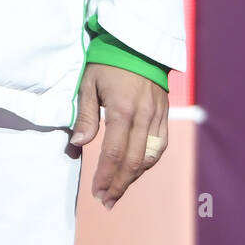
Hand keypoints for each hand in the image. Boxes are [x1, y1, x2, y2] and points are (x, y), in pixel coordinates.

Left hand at [68, 63, 167, 210]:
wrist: (137, 43)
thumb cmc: (108, 62)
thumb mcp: (89, 83)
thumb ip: (85, 115)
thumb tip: (79, 144)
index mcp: (122, 110)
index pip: (114, 153)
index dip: (106, 176)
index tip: (97, 192)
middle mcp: (143, 117)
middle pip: (133, 161)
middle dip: (119, 184)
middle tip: (107, 201)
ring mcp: (157, 116)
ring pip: (149, 157)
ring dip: (134, 178)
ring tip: (120, 191)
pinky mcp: (164, 114)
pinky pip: (160, 145)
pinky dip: (149, 162)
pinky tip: (137, 170)